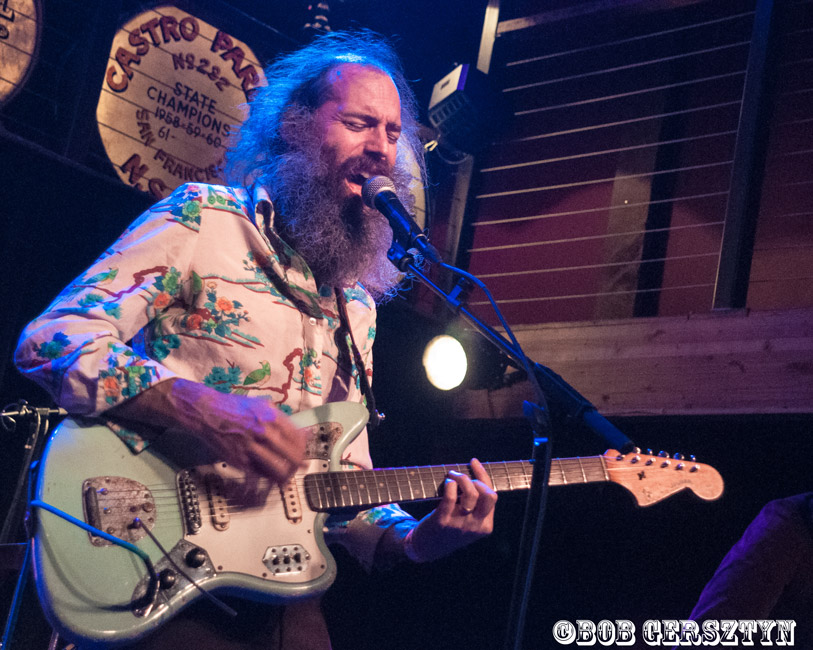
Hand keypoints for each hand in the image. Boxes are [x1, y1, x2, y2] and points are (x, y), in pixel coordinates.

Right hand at [107, 378, 307, 485]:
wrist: (206, 413)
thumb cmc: (236, 408)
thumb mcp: (262, 406)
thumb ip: (281, 420)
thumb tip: (302, 435)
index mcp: (271, 416)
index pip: (298, 439)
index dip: (304, 449)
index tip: (305, 453)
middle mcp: (263, 432)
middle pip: (291, 456)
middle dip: (299, 465)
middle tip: (300, 468)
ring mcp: (251, 447)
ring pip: (277, 469)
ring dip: (286, 476)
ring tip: (287, 477)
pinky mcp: (239, 460)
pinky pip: (259, 474)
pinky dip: (267, 478)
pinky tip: (269, 476)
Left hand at [407, 458, 497, 561]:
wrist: (428, 547)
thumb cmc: (451, 528)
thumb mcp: (470, 522)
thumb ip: (477, 504)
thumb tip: (476, 473)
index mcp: (485, 525)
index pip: (492, 496)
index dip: (483, 475)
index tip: (473, 462)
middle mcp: (476, 526)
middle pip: (489, 495)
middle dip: (477, 480)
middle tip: (462, 477)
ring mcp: (460, 524)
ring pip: (472, 493)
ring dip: (462, 479)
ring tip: (452, 477)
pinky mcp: (443, 520)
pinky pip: (451, 497)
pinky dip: (450, 485)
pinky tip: (447, 483)